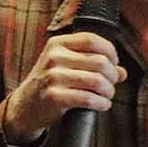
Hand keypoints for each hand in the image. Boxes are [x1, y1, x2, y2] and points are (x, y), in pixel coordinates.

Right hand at [4, 33, 126, 143]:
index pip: (93, 40)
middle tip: (111, 84)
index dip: (110, 52)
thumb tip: (122, 72)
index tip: (114, 64)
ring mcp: (53, 76)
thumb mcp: (66, 66)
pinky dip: (102, 103)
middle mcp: (54, 57)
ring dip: (109, 91)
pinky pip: (89, 99)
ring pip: (97, 81)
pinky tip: (102, 104)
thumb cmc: (50, 83)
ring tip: (107, 95)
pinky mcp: (54, 96)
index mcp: (58, 44)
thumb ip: (93, 64)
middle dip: (112, 76)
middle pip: (100, 62)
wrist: (25, 106)